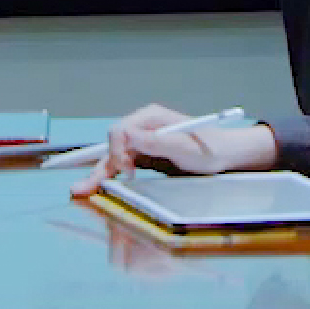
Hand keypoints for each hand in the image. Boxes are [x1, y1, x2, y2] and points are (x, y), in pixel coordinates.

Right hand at [74, 106, 278, 192]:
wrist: (228, 156)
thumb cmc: (210, 149)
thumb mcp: (184, 147)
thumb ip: (156, 141)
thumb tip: (127, 134)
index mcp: (150, 118)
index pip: (120, 131)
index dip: (117, 151)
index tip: (126, 172)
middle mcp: (143, 127)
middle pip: (114, 145)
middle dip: (98, 166)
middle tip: (82, 188)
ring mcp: (144, 142)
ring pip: (116, 157)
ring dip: (100, 173)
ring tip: (83, 190)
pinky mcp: (148, 155)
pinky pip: (125, 165)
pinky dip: (113, 176)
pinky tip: (101, 185)